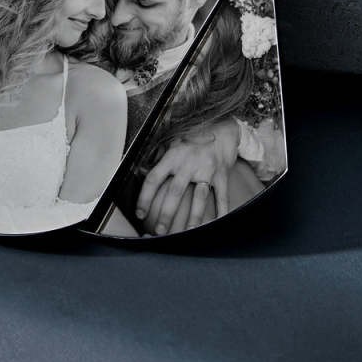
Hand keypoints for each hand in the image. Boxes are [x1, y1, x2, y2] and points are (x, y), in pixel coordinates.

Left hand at [135, 118, 240, 234]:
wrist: (222, 128)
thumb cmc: (194, 137)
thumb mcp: (173, 142)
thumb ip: (159, 157)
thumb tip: (142, 171)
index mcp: (173, 156)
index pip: (154, 179)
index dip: (144, 197)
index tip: (140, 213)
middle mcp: (188, 164)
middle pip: (175, 192)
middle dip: (166, 214)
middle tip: (160, 230)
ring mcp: (206, 170)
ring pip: (198, 198)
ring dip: (193, 218)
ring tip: (188, 233)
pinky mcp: (221, 175)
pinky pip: (221, 196)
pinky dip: (221, 211)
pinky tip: (218, 224)